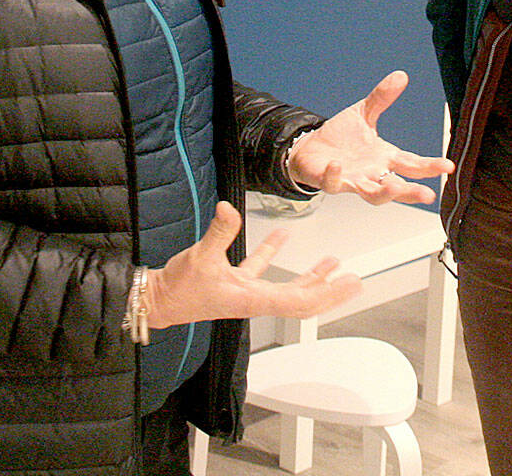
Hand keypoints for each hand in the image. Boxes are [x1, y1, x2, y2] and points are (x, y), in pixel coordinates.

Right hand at [145, 202, 360, 329]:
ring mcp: (246, 290)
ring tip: (331, 263)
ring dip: (310, 275)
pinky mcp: (234, 281)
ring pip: (286, 285)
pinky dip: (275, 252)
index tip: (348, 286)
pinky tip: (283, 235)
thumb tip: (229, 209)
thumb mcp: (200, 258)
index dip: (327, 294)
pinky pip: (261, 267)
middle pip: (302, 298)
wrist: (158, 300)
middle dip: (329, 289)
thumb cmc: (179, 289)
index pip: (299, 301)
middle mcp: (255, 298)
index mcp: (253, 299)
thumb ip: (219, 233)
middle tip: (353, 280)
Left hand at [287, 70, 453, 204]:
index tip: (448, 166)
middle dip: (411, 191)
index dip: (430, 166)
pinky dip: (335, 176)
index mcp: (385, 157)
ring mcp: (353, 179)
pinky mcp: (330, 180)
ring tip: (393, 189)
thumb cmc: (341, 137)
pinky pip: (334, 182)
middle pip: (396, 186)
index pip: (412, 164)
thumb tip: (400, 76)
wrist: (311, 149)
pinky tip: (337, 165)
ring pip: (372, 195)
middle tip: (428, 195)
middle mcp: (373, 173)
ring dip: (383, 194)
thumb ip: (382, 98)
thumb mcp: (364, 113)